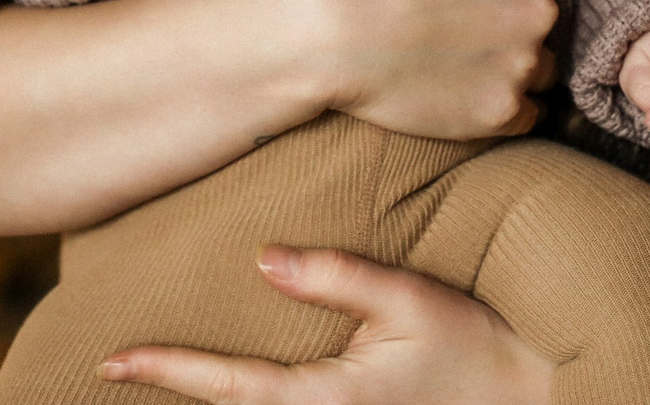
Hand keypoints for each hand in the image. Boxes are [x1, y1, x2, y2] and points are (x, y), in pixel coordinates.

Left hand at [100, 245, 554, 403]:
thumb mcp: (412, 302)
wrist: (539, 399)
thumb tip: (263, 260)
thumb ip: (338, 278)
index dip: (166, 371)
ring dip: (211, 403)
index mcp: (328, 400)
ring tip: (157, 378)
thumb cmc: (480, 348)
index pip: (227, 387)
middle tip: (110, 369)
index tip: (112, 359)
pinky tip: (228, 393)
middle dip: (174, 393)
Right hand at [292, 0, 558, 139]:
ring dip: (509, 61)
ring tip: (453, 55)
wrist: (319, 29)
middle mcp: (541, 8)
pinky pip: (524, 113)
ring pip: (537, 65)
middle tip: (451, 18)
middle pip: (540, 15)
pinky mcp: (500, 114)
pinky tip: (455, 86)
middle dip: (507, 16)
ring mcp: (522, 65)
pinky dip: (499, 102)